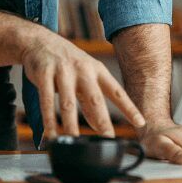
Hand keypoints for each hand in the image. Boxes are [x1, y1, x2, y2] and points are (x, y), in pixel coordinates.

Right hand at [20, 30, 145, 138]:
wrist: (40, 41)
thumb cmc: (66, 64)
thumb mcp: (84, 77)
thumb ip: (90, 101)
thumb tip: (100, 126)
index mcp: (97, 70)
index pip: (117, 92)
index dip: (129, 108)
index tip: (141, 123)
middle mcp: (83, 70)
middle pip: (95, 98)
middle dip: (103, 120)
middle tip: (108, 139)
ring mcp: (63, 71)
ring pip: (69, 103)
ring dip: (71, 125)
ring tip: (74, 141)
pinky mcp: (44, 74)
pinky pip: (47, 101)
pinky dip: (48, 120)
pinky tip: (50, 135)